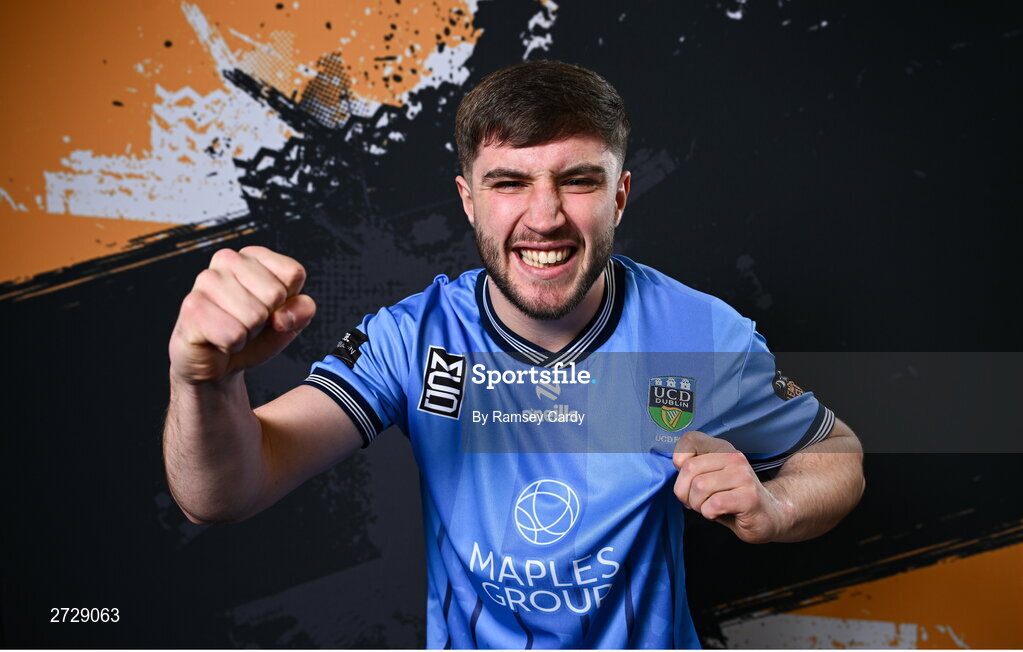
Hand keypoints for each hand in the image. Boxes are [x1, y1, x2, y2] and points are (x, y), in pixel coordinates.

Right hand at [169, 246, 315, 383]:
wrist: (218, 363)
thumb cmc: (252, 335)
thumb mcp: (289, 322)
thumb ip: (302, 311)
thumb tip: (284, 316)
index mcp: (254, 256)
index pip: (293, 273)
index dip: (288, 301)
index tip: (270, 308)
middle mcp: (227, 260)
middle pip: (275, 294)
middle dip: (267, 319)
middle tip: (248, 322)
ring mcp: (206, 281)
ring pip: (254, 316)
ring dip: (248, 333)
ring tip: (233, 329)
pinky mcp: (192, 307)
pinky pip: (233, 334)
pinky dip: (232, 345)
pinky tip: (219, 338)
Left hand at [672, 431, 790, 543]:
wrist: (768, 515)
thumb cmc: (732, 498)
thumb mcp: (711, 477)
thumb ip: (693, 467)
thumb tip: (677, 464)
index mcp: (722, 448)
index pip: (690, 439)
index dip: (679, 460)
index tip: (688, 477)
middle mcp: (733, 457)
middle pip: (689, 468)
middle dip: (684, 492)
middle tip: (695, 501)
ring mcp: (743, 476)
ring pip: (699, 487)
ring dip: (697, 505)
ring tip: (709, 507)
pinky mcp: (749, 497)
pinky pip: (713, 504)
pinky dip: (709, 514)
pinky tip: (719, 513)